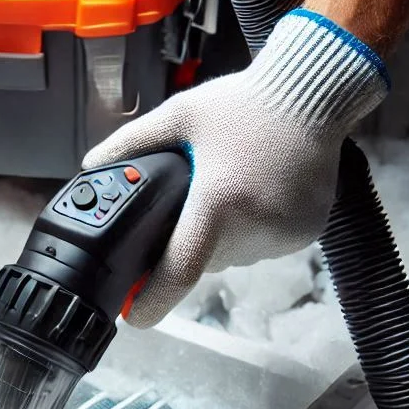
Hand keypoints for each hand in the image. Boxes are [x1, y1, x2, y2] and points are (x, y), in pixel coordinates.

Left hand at [83, 10, 388, 326]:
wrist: (317, 93)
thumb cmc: (246, 103)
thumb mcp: (181, 114)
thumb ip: (132, 142)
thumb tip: (90, 164)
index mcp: (218, 204)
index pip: (181, 272)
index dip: (153, 301)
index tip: (133, 315)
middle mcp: (253, 227)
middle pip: (203, 259)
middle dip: (188, 242)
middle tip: (192, 205)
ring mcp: (282, 234)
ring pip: (233, 254)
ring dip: (222, 236)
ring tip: (230, 188)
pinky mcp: (304, 234)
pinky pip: (262, 245)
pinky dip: (252, 230)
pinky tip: (256, 194)